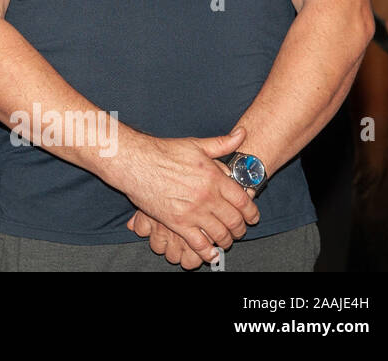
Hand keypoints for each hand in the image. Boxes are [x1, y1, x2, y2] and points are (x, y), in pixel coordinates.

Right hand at [113, 127, 259, 259]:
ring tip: (225, 240)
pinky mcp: (177, 222)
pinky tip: (211, 252)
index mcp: (214, 177)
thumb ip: (222, 143)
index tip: (252, 217)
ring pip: (219, 234)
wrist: (135, 162)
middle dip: (240, 229)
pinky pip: (198, 243)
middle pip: (234, 220)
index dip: (252, 213)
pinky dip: (207, 251)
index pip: (243, 201)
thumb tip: (242, 134)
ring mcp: (192, 211)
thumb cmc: (163, 152)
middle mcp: (207, 196)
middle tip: (239, 230)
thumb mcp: (195, 145)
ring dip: (226, 240)